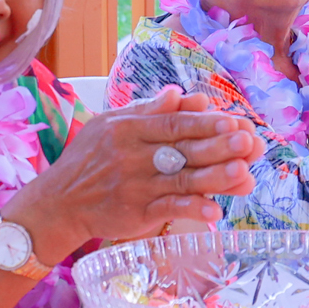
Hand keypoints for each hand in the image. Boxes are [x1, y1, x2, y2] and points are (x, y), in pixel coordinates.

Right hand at [10, 86, 259, 253]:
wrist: (59, 203)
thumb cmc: (88, 160)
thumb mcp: (109, 125)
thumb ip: (147, 110)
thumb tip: (180, 93)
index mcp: (129, 129)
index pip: (172, 123)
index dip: (202, 122)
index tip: (232, 120)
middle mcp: (133, 156)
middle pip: (182, 149)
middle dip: (218, 146)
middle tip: (249, 142)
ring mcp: (136, 186)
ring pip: (181, 179)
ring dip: (214, 177)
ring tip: (243, 174)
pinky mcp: (136, 214)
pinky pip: (168, 210)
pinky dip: (191, 210)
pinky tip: (214, 212)